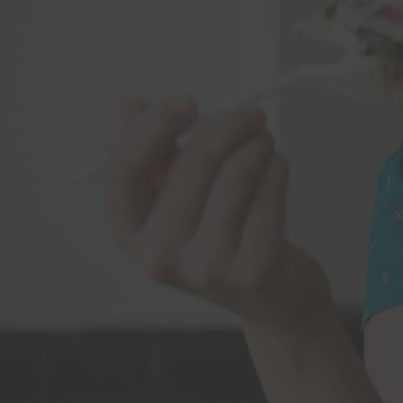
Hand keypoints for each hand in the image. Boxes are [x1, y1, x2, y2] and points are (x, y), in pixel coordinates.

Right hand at [105, 97, 331, 329]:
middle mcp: (161, 257)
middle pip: (191, 166)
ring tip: (265, 142)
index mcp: (132, 234)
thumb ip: (152, 154)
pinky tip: (277, 171)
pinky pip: (270, 194)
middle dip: (228, 126)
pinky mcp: (254, 268)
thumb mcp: (178, 200)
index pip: (125, 171)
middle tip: (252, 114)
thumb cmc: (222, 239)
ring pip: (237, 175)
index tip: (187, 102)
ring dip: (258, 145)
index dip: (154, 127)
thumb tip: (127, 104)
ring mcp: (208, 267)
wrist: (272, 300)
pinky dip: (278, 170)